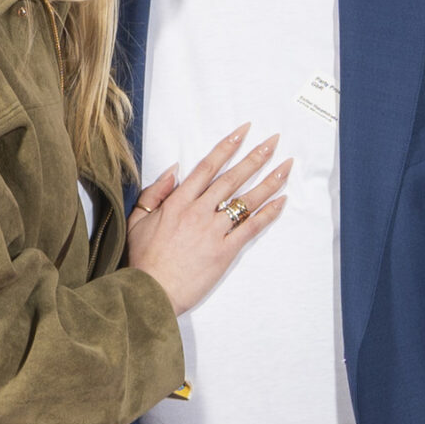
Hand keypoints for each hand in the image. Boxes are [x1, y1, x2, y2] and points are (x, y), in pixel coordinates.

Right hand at [126, 123, 290, 315]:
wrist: (150, 291)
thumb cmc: (142, 259)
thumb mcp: (138, 219)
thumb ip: (156, 192)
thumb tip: (175, 169)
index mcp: (178, 201)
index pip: (208, 166)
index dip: (228, 146)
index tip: (244, 132)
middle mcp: (198, 211)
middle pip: (232, 178)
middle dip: (255, 157)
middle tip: (274, 141)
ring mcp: (213, 231)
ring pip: (246, 200)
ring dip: (269, 181)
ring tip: (286, 166)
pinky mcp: (225, 251)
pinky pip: (251, 228)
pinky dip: (268, 213)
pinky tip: (282, 201)